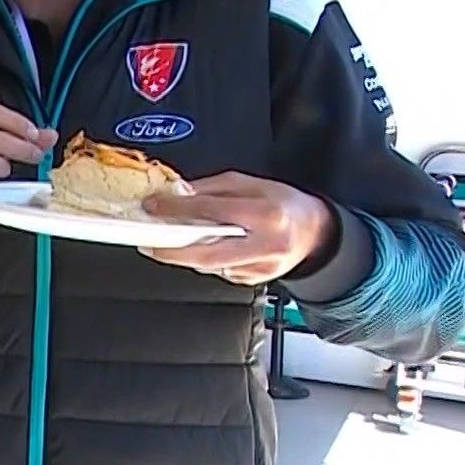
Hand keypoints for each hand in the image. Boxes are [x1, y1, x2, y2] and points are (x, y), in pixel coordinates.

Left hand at [140, 172, 335, 285]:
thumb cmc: (284, 204)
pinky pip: (219, 271)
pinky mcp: (254, 280)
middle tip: (147, 243)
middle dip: (171, 250)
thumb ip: (212, 188)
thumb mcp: (251, 183)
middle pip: (206, 253)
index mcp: (266, 214)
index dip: (177, 209)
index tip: (153, 207)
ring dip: (183, 255)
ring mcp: (260, 267)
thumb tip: (178, 193)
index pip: (212, 211)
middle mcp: (265, 244)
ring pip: (210, 265)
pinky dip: (203, 260)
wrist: (317, 232)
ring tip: (165, 243)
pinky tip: (198, 250)